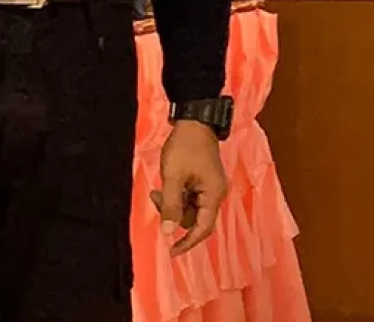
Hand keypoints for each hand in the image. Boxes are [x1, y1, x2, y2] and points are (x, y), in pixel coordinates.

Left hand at [152, 120, 227, 255]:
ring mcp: (211, 187)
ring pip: (191, 209)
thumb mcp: (173, 178)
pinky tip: (166, 187)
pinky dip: (178, 197)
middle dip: (174, 216)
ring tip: (158, 191)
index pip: (203, 228)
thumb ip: (170, 206)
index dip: (188, 242)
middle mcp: (216, 193)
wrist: (195, 122)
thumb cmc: (186, 147)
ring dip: (173, 205)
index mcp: (214, 194)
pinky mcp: (205, 181)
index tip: (171, 252)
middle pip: (196, 219)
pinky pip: (191, 199)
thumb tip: (168, 233)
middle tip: (157, 201)